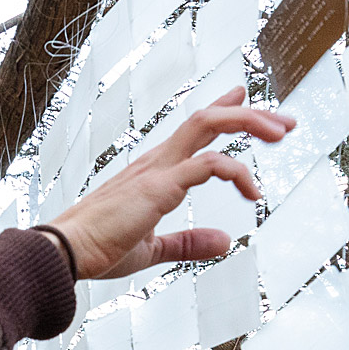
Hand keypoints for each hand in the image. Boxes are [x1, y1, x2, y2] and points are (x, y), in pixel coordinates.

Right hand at [43, 88, 292, 279]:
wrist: (64, 252)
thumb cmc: (96, 249)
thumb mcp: (152, 248)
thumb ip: (189, 243)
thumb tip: (225, 241)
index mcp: (153, 171)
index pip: (193, 129)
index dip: (222, 109)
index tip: (246, 96)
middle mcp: (157, 161)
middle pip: (207, 118)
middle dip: (249, 114)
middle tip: (284, 122)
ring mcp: (157, 169)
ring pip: (209, 125)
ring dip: (250, 123)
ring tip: (280, 135)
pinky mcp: (158, 186)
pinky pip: (206, 165)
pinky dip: (235, 170)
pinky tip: (253, 190)